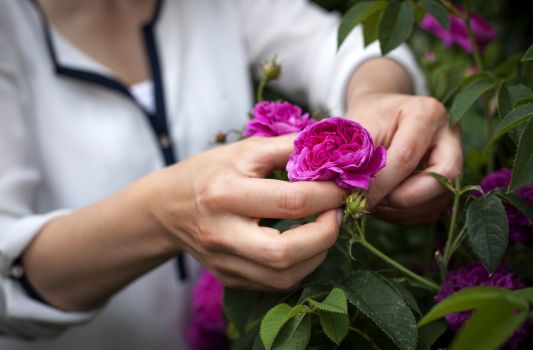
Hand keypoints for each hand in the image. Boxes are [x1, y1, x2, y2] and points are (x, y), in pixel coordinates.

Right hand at [149, 136, 344, 289]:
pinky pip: (276, 284)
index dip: (327, 195)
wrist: (166, 208)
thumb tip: (330, 147)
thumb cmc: (207, 172)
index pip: (290, 201)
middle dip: (326, 233)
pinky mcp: (229, 278)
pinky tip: (306, 245)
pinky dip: (301, 266)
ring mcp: (225, 262)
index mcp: (225, 195)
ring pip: (284, 276)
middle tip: (338, 212)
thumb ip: (287, 148)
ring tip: (325, 227)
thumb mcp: (243, 150)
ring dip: (318, 253)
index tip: (344, 186)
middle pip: (285, 252)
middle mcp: (222, 234)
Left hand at [346, 93, 462, 224]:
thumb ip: (356, 161)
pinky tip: (381, 205)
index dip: (381, 182)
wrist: (379, 118)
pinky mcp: (447, 185)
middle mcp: (449, 137)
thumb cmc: (367, 121)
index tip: (355, 196)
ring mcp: (454, 163)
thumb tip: (346, 195)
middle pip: (441, 178)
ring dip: (399, 210)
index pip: (407, 155)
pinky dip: (402, 215)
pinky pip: (429, 212)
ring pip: (436, 201)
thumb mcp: (358, 131)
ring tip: (371, 202)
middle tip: (371, 201)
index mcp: (426, 114)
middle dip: (402, 198)